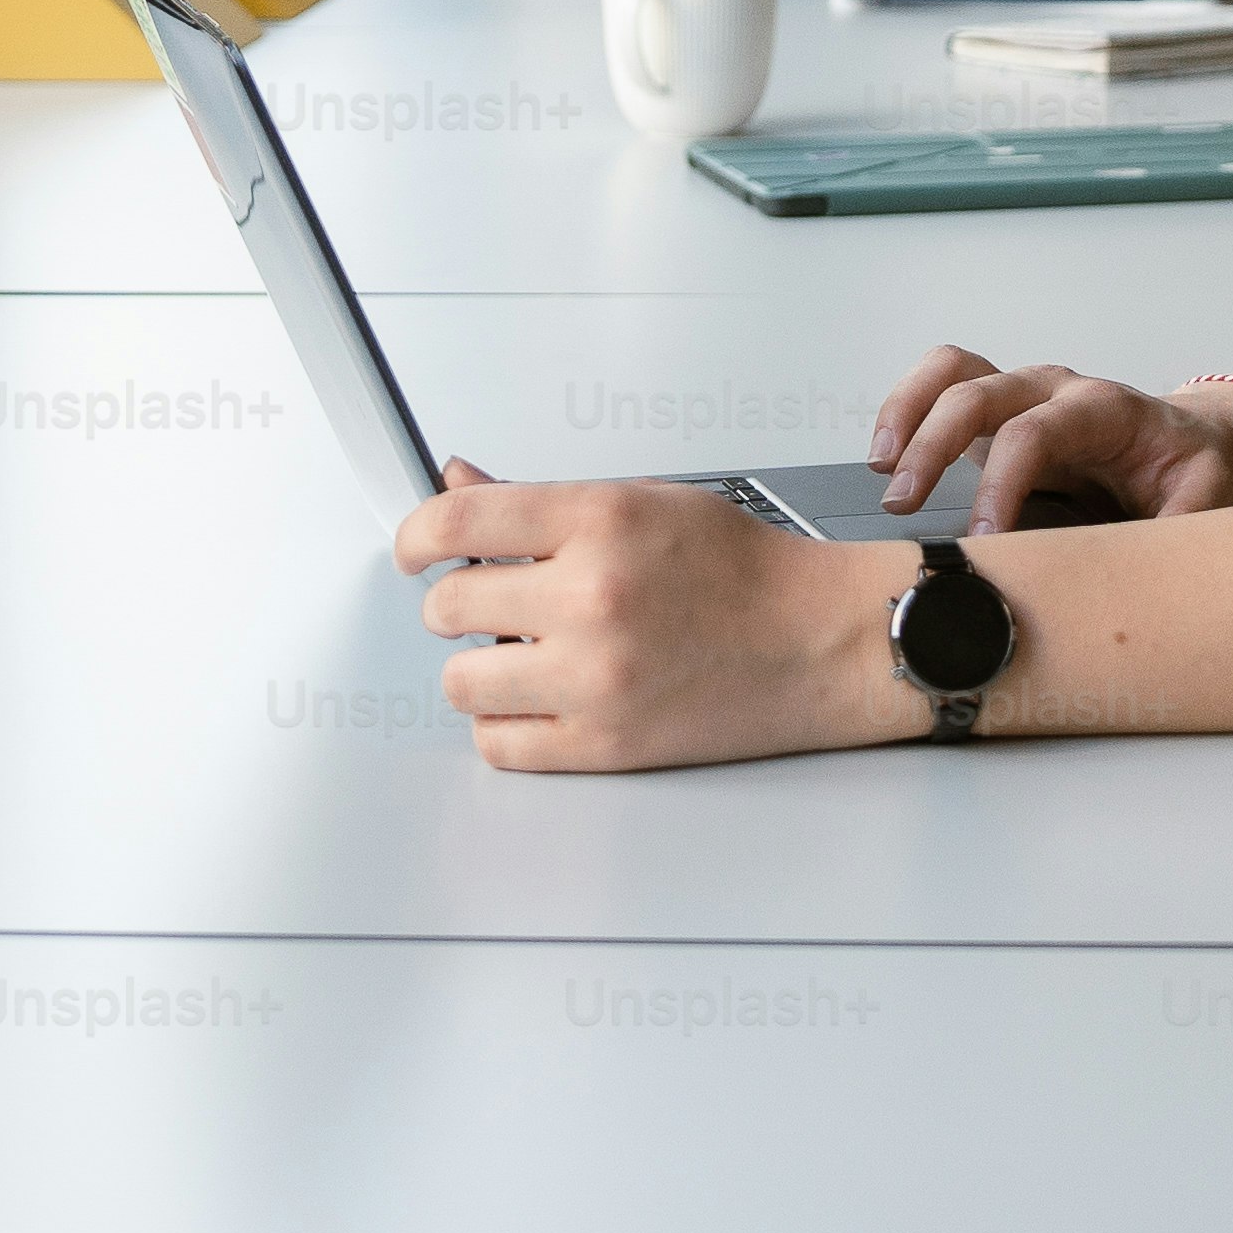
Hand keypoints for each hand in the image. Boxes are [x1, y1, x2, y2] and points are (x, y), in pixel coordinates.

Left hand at [396, 460, 901, 772]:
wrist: (820, 641)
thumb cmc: (745, 572)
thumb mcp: (644, 502)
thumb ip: (542, 502)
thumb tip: (458, 486)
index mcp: (601, 521)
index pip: (456, 522)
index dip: (414, 535)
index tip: (412, 549)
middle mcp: (593, 596)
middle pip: (448, 605)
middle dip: (463, 601)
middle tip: (497, 600)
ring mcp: (595, 677)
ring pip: (461, 680)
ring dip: (482, 666)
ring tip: (526, 653)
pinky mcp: (603, 745)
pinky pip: (498, 743)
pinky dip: (508, 722)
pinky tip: (542, 696)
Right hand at [867, 351, 1232, 524]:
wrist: (1201, 443)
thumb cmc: (1197, 472)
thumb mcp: (1207, 503)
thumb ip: (1177, 532)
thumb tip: (1142, 573)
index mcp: (1106, 410)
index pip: (1036, 432)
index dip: (1001, 482)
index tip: (982, 536)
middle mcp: (1058, 391)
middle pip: (980, 392)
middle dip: (933, 444)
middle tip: (904, 506)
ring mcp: (1024, 395)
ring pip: (951, 372)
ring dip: (908, 413)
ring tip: (880, 469)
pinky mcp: (1000, 413)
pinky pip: (942, 385)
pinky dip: (907, 409)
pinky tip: (887, 455)